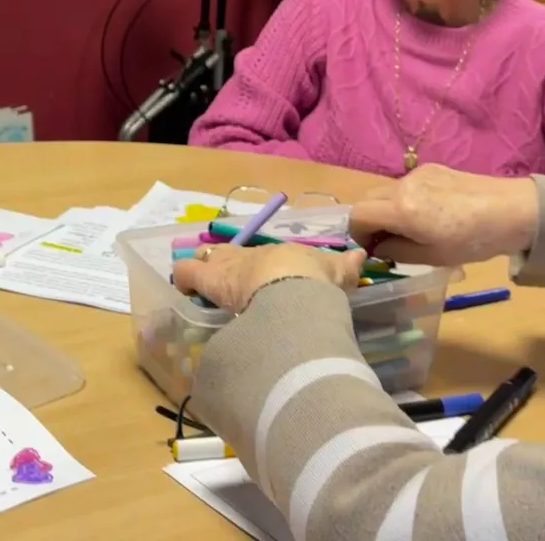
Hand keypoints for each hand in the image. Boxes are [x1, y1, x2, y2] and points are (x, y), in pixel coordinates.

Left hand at [172, 243, 365, 312]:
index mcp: (278, 255)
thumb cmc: (315, 280)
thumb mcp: (335, 273)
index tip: (252, 275)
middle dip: (224, 264)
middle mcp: (250, 255)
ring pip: (205, 259)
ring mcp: (227, 265)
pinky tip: (182, 292)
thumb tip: (362, 254)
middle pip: (229, 253)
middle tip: (222, 280)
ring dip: (201, 270)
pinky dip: (182, 279)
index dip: (253, 265)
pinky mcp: (208, 278)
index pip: (260, 256)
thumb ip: (346, 267)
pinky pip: (186, 273)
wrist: (296, 288)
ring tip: (196, 289)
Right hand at [348, 164, 538, 267]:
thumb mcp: (433, 257)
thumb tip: (379, 247)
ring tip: (410, 228)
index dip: (358, 234)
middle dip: (369, 220)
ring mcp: (418, 174)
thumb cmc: (474, 241)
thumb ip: (397, 251)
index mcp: (402, 210)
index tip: (371, 249)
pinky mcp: (432, 168)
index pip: (358, 216)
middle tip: (386, 240)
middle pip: (367, 199)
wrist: (514, 211)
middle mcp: (403, 186)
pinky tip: (430, 213)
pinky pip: (405, 185)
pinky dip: (404, 200)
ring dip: (387, 209)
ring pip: (386, 191)